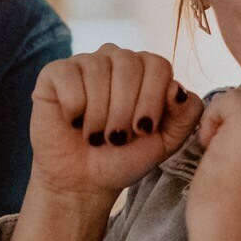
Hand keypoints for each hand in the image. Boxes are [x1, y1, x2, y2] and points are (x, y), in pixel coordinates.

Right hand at [28, 46, 203, 204]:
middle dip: (124, 110)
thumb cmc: (123, 158)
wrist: (83, 181)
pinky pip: (69, 77)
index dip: (152, 100)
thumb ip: (185, 115)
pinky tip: (74, 122)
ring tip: (95, 136)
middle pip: (129, 65)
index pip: (158, 65)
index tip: (142, 130)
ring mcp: (84, 63)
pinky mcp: (55, 73)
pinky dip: (74, 107)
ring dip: (99, 114)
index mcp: (146, 70)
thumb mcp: (165, 142)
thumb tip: (177, 88)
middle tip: (116, 138)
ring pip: (98, 70)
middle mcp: (116, 59)